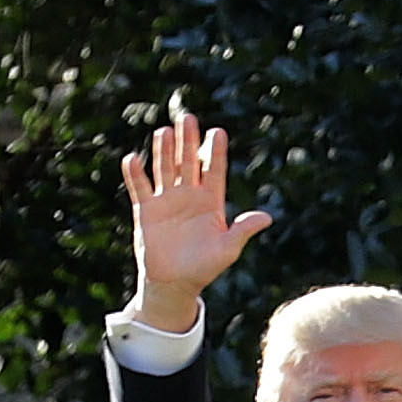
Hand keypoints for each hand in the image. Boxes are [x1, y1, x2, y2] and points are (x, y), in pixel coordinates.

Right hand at [122, 109, 273, 331]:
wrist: (174, 283)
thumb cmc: (205, 267)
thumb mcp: (228, 249)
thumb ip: (243, 230)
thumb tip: (267, 217)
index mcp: (211, 201)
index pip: (214, 170)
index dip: (216, 152)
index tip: (217, 132)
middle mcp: (189, 195)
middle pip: (188, 162)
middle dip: (188, 141)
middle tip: (188, 118)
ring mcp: (167, 200)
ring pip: (165, 169)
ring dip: (164, 151)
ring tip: (164, 132)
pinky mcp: (146, 210)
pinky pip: (140, 188)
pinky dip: (135, 174)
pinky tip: (133, 158)